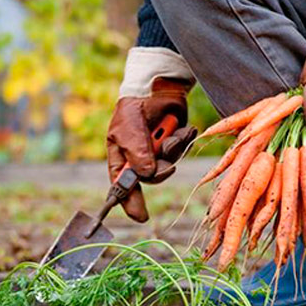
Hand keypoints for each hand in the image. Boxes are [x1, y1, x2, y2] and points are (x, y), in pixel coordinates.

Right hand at [107, 78, 196, 221]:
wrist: (156, 88)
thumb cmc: (133, 109)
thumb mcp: (128, 130)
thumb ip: (137, 152)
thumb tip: (147, 175)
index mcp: (122, 159)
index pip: (123, 187)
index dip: (130, 203)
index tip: (140, 217)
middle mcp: (140, 160)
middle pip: (152, 178)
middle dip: (160, 170)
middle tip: (165, 164)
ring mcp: (159, 153)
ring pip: (170, 164)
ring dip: (171, 148)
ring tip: (168, 131)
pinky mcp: (176, 144)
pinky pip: (182, 151)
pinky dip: (183, 139)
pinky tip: (182, 128)